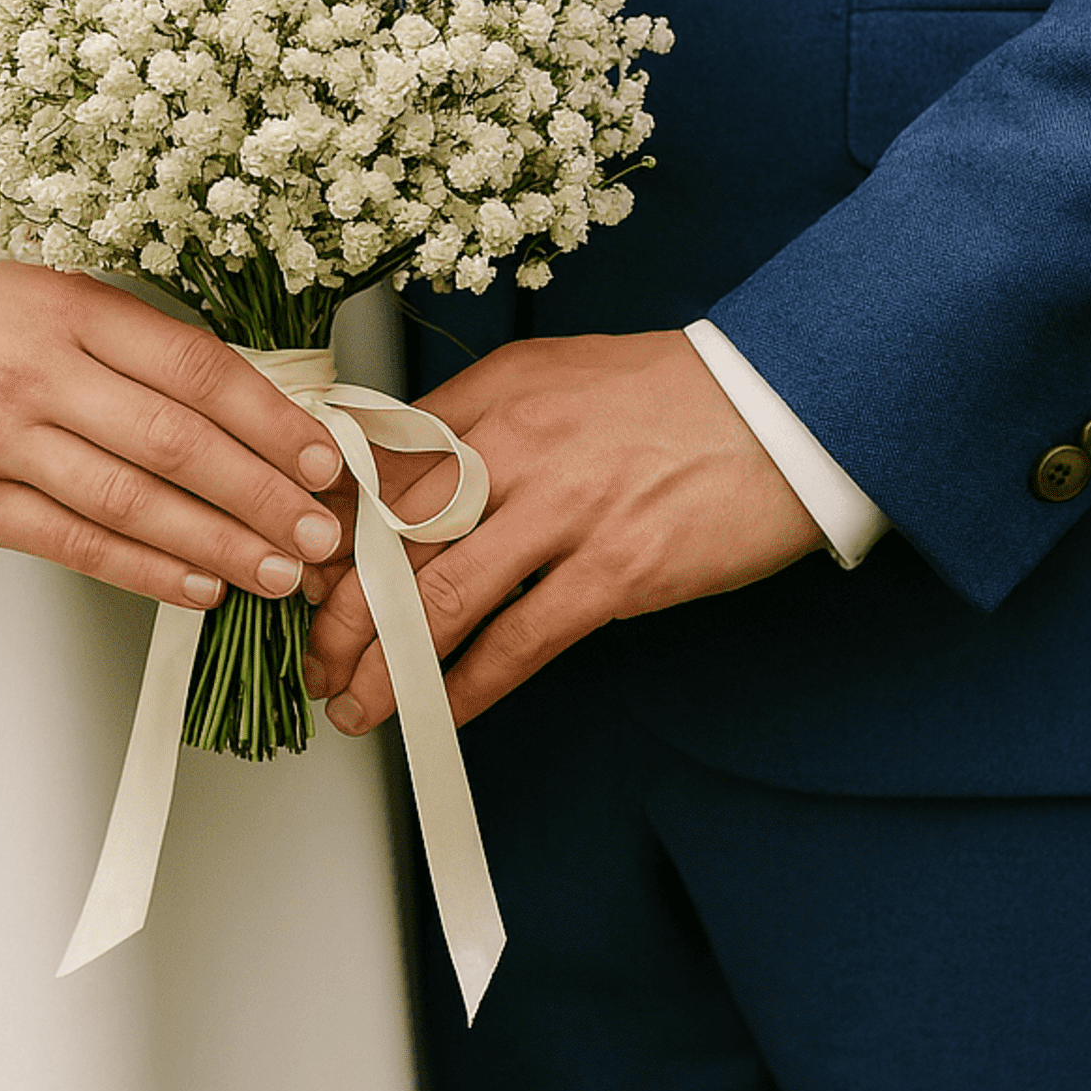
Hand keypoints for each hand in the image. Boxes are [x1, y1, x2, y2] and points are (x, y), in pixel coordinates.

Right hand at [0, 243, 348, 607]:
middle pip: (175, 441)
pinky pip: (74, 544)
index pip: (196, 369)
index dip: (269, 420)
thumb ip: (137, 346)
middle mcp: (37, 372)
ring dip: (218, 543)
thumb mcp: (52, 297)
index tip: (321, 459)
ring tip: (278, 570)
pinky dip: (145, 570)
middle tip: (321, 531)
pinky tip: (199, 584)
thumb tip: (248, 410)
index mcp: (71, 309)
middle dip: (261, 494)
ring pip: (131, 502)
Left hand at [303, 330, 823, 731]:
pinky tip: (438, 714)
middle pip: (391, 538)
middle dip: (339, 613)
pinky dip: (467, 686)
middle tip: (316, 659)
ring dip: (386, 666)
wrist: (785, 407)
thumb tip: (400, 484)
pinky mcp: (618, 570)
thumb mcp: (556, 377)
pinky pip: (520, 641)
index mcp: (496, 392)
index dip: (329, 535)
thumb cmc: (671, 399)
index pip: (379, 468)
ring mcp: (567, 509)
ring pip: (441, 599)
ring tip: (356, 706)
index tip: (305, 579)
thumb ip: (477, 423)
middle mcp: (518, 444)